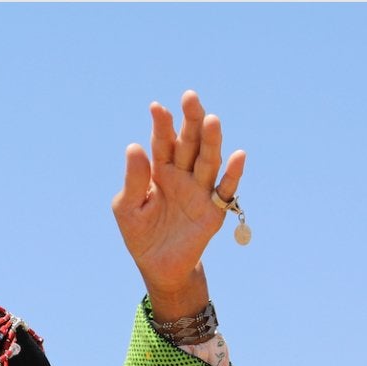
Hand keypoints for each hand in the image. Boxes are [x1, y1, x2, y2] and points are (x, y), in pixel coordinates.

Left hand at [110, 92, 246, 318]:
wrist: (158, 266)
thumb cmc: (141, 233)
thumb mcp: (127, 208)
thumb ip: (132, 180)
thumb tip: (134, 147)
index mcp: (160, 170)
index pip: (162, 142)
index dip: (161, 125)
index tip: (157, 107)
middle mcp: (183, 174)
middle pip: (189, 143)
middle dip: (191, 121)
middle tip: (190, 97)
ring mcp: (200, 190)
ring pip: (208, 160)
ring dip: (212, 141)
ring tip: (212, 120)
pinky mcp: (214, 210)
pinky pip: (225, 190)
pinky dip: (233, 174)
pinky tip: (238, 156)